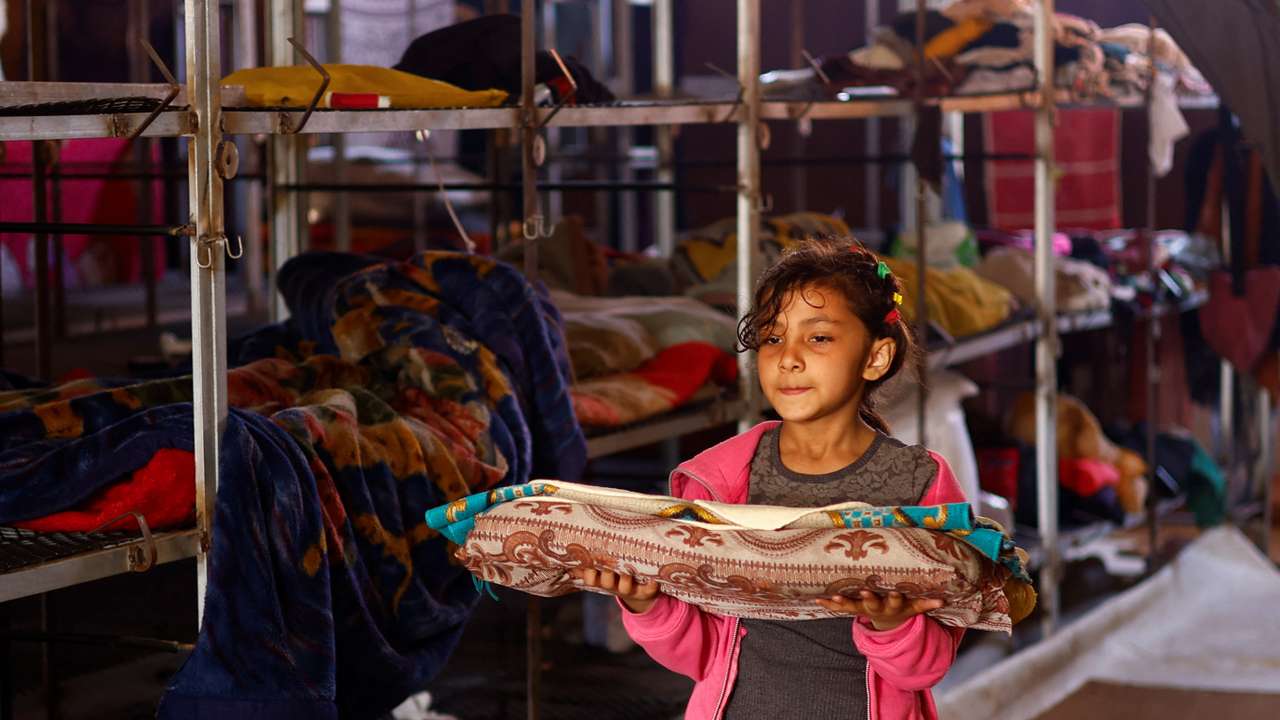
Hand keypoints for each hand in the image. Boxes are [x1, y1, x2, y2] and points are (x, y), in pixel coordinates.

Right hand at [571, 567, 661, 614]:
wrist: (639, 595)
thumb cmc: (619, 575)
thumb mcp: (603, 570)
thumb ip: (591, 560)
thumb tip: (571, 545)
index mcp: (603, 580)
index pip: (592, 580)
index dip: (590, 575)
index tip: (591, 568)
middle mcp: (615, 586)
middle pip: (607, 582)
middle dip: (607, 575)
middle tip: (609, 567)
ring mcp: (630, 589)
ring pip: (625, 586)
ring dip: (625, 580)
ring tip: (628, 572)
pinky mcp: (645, 591)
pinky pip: (648, 590)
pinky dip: (651, 586)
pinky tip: (654, 581)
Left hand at [815, 590, 943, 630]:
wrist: (887, 623)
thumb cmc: (901, 606)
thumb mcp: (914, 607)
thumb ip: (926, 603)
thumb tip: (943, 600)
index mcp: (893, 606)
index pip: (896, 602)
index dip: (896, 598)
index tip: (896, 592)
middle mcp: (877, 608)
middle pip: (872, 604)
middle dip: (868, 599)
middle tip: (864, 592)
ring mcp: (863, 609)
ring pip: (852, 607)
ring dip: (842, 602)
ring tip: (833, 597)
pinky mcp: (852, 608)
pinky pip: (838, 608)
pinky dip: (828, 604)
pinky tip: (817, 600)